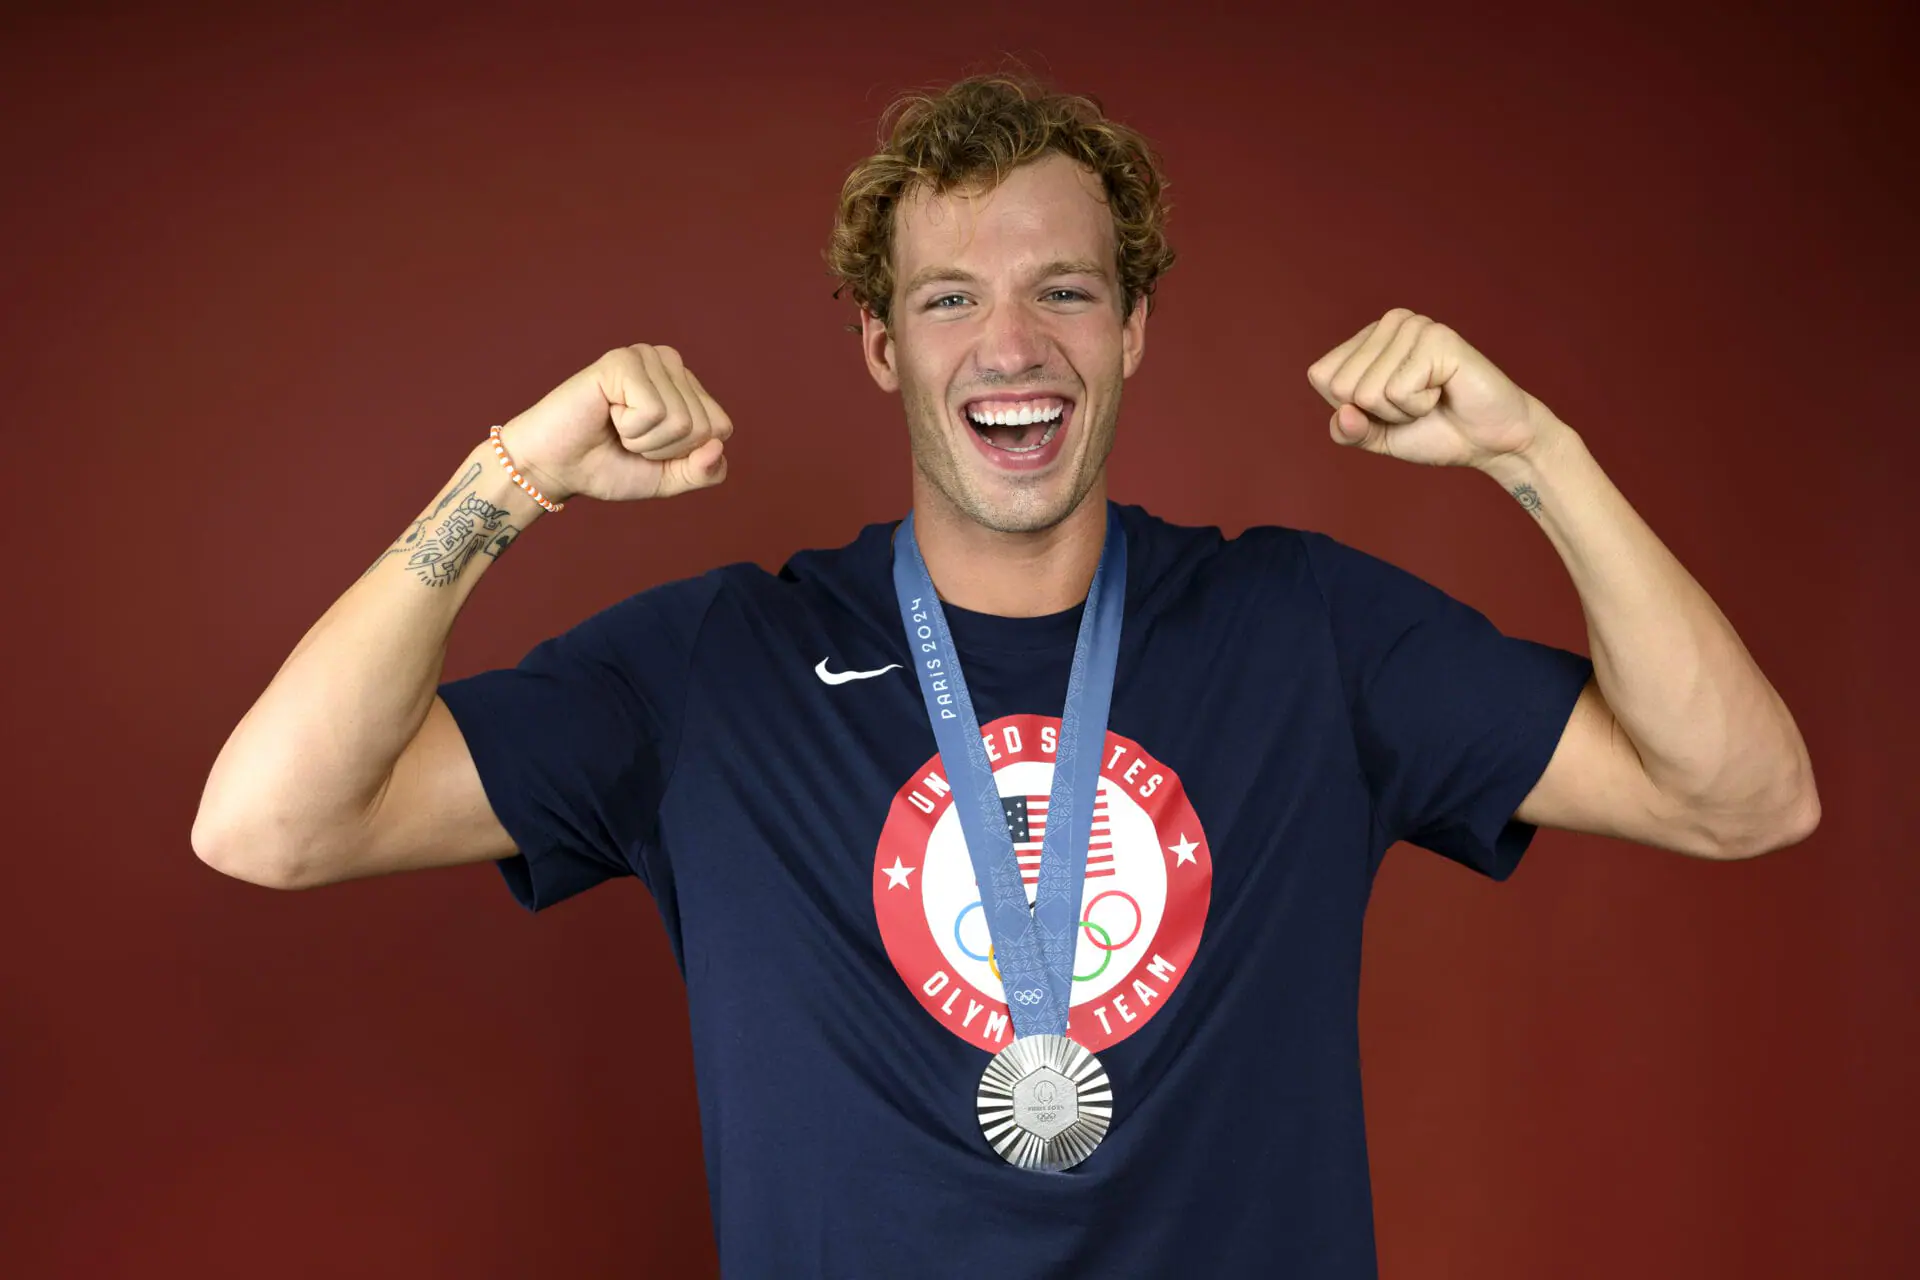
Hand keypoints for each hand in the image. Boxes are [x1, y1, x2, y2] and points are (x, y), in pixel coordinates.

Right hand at [497, 344, 732, 503]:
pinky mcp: (623, 360)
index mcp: (685, 385)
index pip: (720, 428)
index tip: (648, 448)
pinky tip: (606, 413)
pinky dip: (630, 428)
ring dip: (644, 440)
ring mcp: (647, 357)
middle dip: (663, 449)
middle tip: (627, 439)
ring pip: (680, 420)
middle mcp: (670, 363)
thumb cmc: (607, 466)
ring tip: (616, 426)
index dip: (684, 454)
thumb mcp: (667, 478)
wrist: (554, 467)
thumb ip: (702, 471)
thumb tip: (717, 446)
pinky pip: (654, 411)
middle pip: (703, 426)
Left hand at [1306, 308, 1560, 469]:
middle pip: (1341, 386)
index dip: (1351, 408)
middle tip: (1415, 405)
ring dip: (1401, 411)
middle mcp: (1388, 324)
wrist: (1489, 441)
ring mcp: (1413, 326)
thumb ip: (1348, 430)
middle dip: (1377, 412)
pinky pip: (1397, 390)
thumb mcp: (1377, 437)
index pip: (1321, 376)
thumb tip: (1343, 415)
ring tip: (1432, 397)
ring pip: (1368, 391)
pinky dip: (1419, 405)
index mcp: (1367, 339)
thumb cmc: (1434, 431)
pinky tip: (1444, 391)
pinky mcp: (1436, 338)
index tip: (1390, 407)